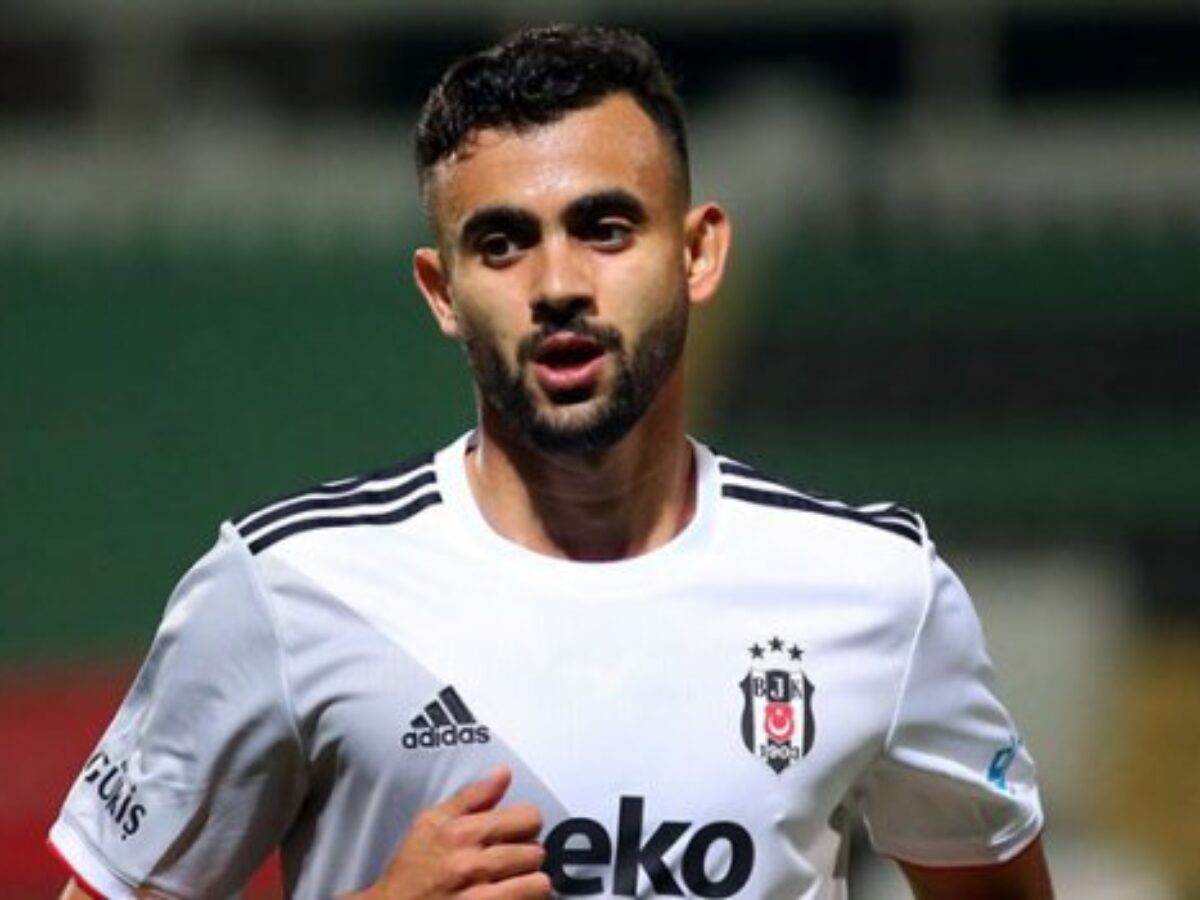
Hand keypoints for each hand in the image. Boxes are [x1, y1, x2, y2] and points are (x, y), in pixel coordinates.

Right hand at [348, 766, 550, 899]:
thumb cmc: (411, 870)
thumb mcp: (431, 822)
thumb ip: (472, 796)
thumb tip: (504, 773)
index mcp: (461, 834)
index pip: (528, 819)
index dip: (526, 825)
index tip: (516, 833)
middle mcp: (472, 866)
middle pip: (536, 852)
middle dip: (526, 856)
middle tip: (508, 862)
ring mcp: (479, 899)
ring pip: (538, 884)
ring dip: (528, 884)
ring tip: (510, 883)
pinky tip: (509, 898)